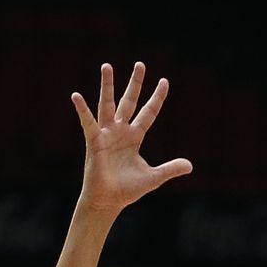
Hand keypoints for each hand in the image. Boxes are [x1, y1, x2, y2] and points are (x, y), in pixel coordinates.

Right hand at [72, 62, 191, 213]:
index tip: (164, 81)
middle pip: (130, 102)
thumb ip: (170, 169)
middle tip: (140, 65)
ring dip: (107, 86)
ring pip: (108, 104)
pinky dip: (82, 110)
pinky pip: (88, 123)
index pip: (148, 112)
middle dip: (135, 84)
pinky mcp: (95, 142)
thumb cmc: (128, 189)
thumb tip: (190, 165)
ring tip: (107, 66)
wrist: (109, 201)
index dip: (157, 98)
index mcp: (135, 137)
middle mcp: (120, 131)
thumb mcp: (154, 177)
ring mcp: (106, 134)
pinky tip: (76, 96)